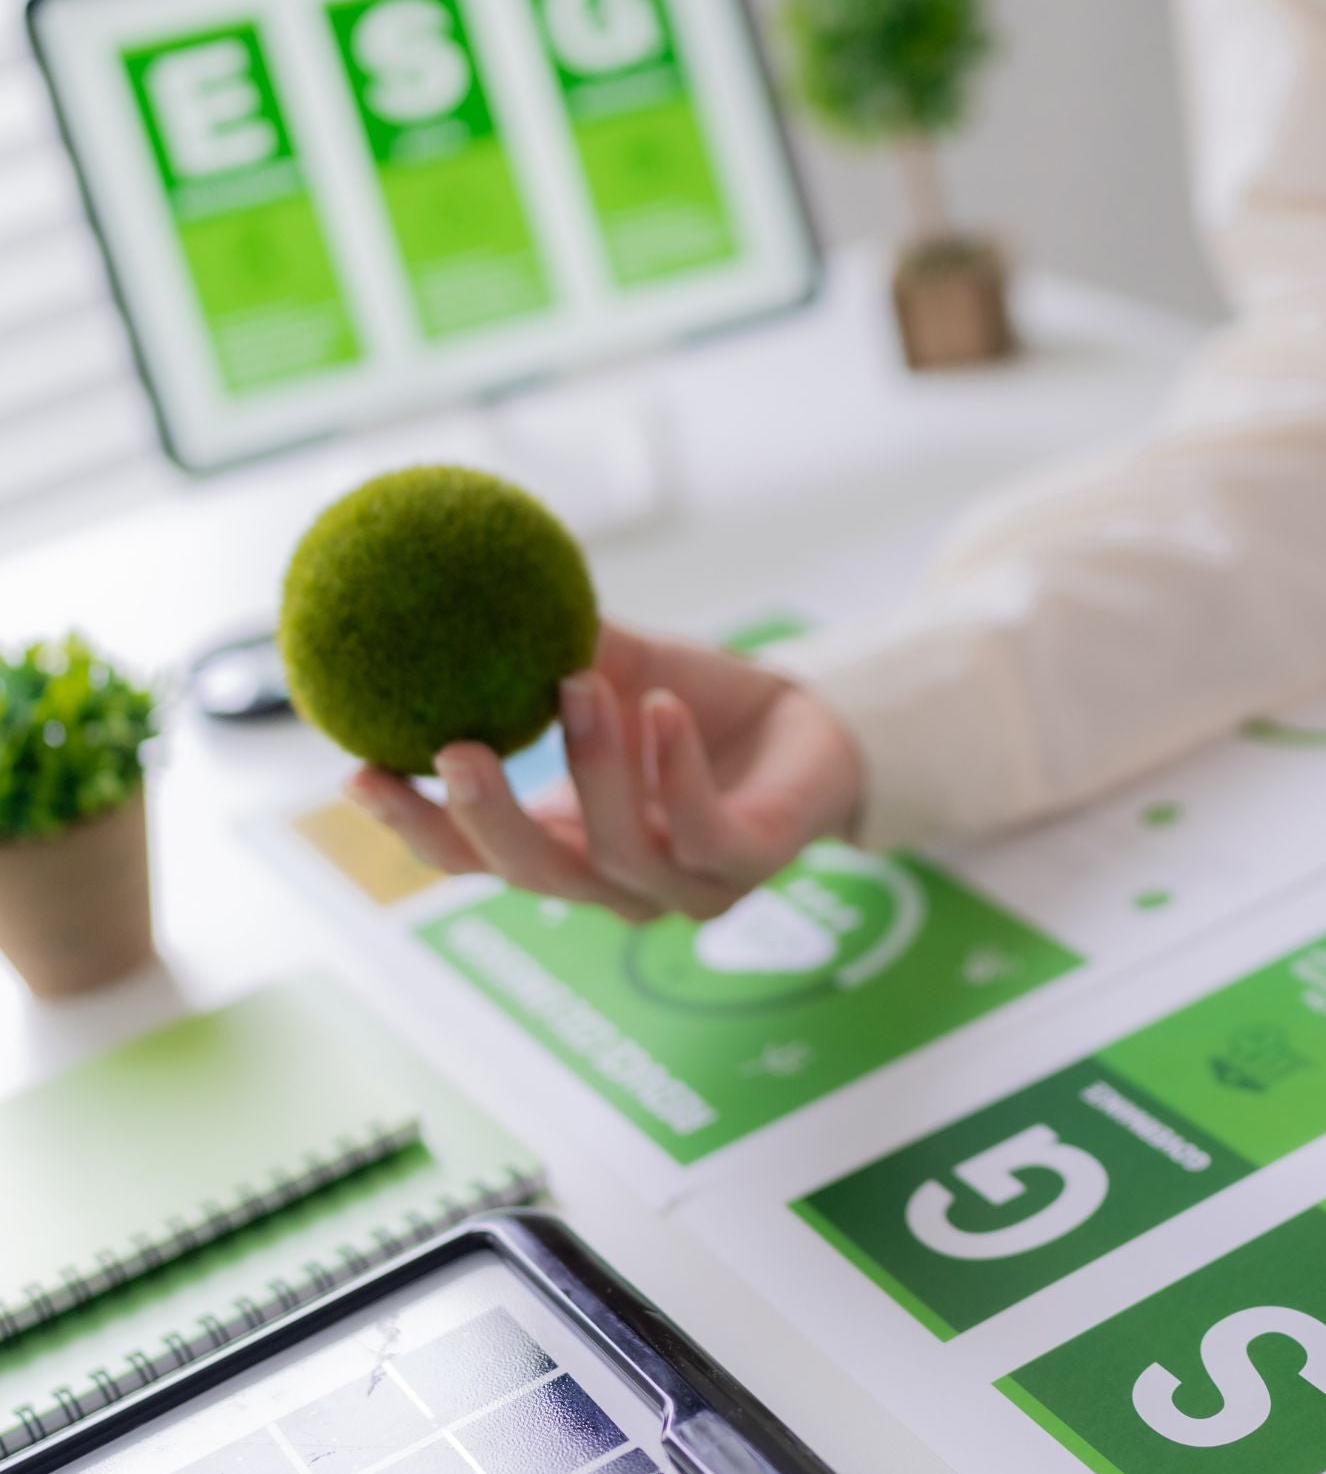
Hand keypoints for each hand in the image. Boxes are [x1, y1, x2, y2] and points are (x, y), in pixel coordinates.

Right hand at [347, 621, 864, 922]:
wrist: (820, 724)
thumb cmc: (702, 706)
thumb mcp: (613, 670)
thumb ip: (539, 653)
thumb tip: (451, 588)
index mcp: (569, 847)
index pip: (476, 857)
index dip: (416, 827)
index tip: (357, 771)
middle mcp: (621, 884)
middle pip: (536, 877)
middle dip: (488, 819)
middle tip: (453, 749)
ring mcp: (689, 886)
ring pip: (620, 852)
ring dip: (591, 766)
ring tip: (580, 684)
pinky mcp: (753, 866)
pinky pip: (704, 832)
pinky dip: (674, 770)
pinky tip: (660, 709)